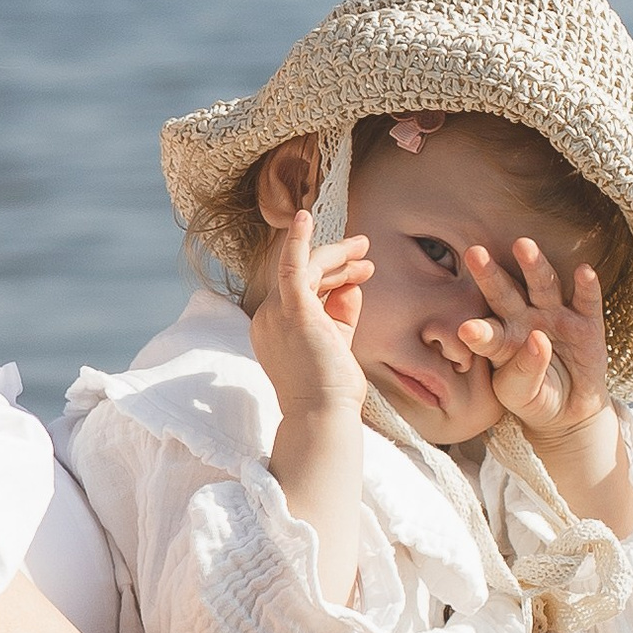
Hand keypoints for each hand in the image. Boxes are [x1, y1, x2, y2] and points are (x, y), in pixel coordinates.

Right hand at [246, 213, 372, 424]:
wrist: (324, 414)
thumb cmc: (331, 389)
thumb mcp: (338, 342)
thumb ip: (342, 312)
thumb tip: (353, 285)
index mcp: (274, 328)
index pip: (301, 288)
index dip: (331, 275)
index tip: (361, 270)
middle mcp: (268, 318)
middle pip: (303, 276)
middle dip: (336, 261)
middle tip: (365, 249)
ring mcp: (276, 314)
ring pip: (306, 269)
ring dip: (337, 256)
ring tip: (364, 249)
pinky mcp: (292, 312)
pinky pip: (291, 267)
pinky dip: (297, 241)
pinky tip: (304, 217)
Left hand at [453, 238, 613, 445]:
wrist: (570, 409)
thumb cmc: (534, 398)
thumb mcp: (522, 394)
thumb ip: (525, 371)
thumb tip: (538, 339)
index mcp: (502, 339)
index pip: (487, 332)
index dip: (479, 331)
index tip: (465, 329)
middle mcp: (525, 319)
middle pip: (506, 294)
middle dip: (491, 274)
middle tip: (474, 254)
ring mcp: (556, 316)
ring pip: (544, 287)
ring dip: (534, 266)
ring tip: (523, 246)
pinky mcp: (586, 322)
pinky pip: (586, 301)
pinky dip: (587, 286)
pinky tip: (584, 271)